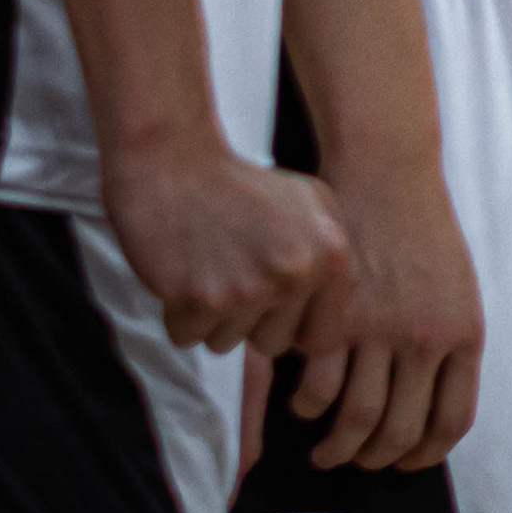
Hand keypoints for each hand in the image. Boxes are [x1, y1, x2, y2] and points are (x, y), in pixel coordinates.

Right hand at [101, 134, 351, 359]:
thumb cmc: (243, 187)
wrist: (174, 167)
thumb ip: (332, 258)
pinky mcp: (197, 299)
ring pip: (226, 344)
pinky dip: (178, 316)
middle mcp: (296, 274)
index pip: (324, 337)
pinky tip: (183, 275)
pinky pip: (186, 338)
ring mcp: (247, 289)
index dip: (296, 329)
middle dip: (251, 324)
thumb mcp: (311, 204)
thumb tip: (337, 320)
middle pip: (273, 345)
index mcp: (331, 254)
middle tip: (234, 279)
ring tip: (210, 269)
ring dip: (212, 318)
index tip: (277, 312)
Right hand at [283, 149, 483, 472]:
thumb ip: (447, 345)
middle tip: (354, 462)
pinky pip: (317, 387)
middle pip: (399, 432)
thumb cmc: (421, 232)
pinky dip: (305, 406)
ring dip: (336, 446)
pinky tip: (300, 403)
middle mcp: (426, 339)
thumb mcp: (457, 289)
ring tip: (324, 448)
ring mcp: (380, 332)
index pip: (452, 420)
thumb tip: (430, 404)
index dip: (425, 455)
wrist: (388, 176)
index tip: (406, 463)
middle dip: (373, 460)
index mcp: (463, 335)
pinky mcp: (335, 320)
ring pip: (355, 420)